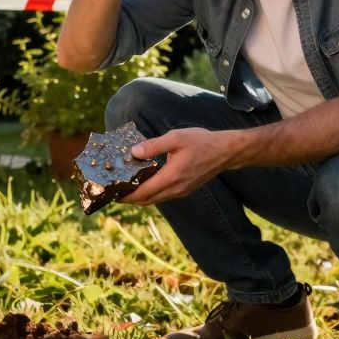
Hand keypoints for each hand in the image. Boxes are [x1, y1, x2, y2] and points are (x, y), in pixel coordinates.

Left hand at [118, 127, 239, 205]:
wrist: (226, 152)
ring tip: (126, 189)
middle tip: (115, 192)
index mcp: (171, 177)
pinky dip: (151, 193)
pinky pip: (164, 196)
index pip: (143, 192)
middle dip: (130, 199)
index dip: (127, 195)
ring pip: (156, 199)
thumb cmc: (202, 142)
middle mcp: (175, 188)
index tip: (113, 193)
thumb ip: (154, 145)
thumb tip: (134, 152)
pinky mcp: (185, 189)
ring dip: (140, 197)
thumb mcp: (176, 138)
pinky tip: (145, 183)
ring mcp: (181, 191)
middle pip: (147, 200)